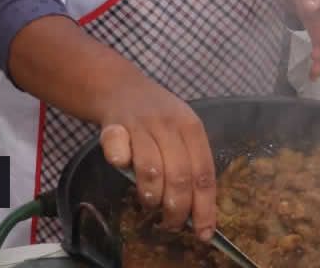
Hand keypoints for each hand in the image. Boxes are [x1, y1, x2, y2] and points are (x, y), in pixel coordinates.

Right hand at [98, 81, 215, 238]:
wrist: (121, 87)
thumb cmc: (157, 118)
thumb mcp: (181, 133)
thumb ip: (190, 165)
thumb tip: (200, 214)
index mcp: (192, 128)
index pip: (204, 174)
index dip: (204, 207)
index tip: (204, 233)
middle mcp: (170, 124)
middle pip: (179, 177)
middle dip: (176, 210)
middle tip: (171, 225)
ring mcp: (142, 124)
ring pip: (151, 171)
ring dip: (150, 196)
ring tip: (149, 203)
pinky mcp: (115, 126)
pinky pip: (119, 155)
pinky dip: (121, 166)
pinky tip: (124, 168)